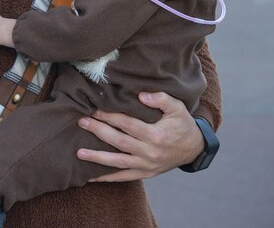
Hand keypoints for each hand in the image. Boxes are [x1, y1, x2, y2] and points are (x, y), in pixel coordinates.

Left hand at [76, 91, 203, 181]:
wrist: (195, 148)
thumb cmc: (182, 124)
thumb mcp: (177, 107)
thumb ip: (160, 99)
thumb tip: (141, 95)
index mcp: (157, 135)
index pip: (128, 124)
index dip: (110, 116)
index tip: (94, 109)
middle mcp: (150, 152)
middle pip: (119, 141)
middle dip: (98, 131)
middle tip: (81, 122)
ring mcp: (147, 165)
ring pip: (118, 162)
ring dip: (97, 157)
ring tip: (79, 153)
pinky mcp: (145, 174)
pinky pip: (123, 177)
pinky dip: (106, 178)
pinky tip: (90, 177)